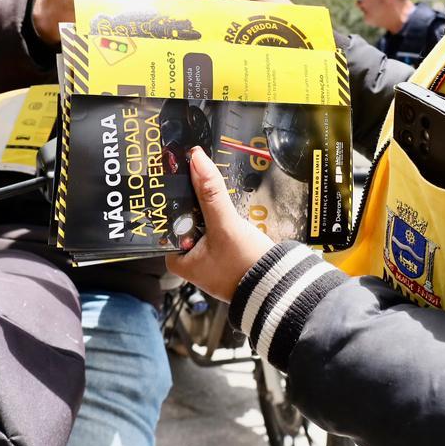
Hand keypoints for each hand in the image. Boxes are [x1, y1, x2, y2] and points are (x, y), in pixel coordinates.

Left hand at [165, 147, 274, 301]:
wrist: (277, 286)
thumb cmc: (245, 265)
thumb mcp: (225, 225)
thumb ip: (210, 193)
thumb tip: (197, 159)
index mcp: (176, 259)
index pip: (167, 218)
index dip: (173, 195)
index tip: (178, 171)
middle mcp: (187, 260)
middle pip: (185, 218)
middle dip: (193, 199)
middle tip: (196, 172)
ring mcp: (206, 258)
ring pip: (201, 221)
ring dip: (207, 206)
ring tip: (209, 182)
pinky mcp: (222, 255)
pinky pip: (215, 228)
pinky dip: (219, 216)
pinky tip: (225, 204)